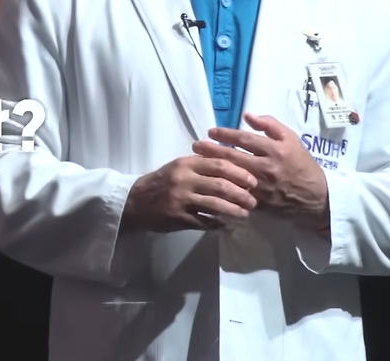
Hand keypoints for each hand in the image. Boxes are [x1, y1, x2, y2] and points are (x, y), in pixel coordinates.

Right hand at [121, 155, 257, 233]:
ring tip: (245, 215)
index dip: (240, 173)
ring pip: (215, 204)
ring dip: (234, 211)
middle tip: (253, 201)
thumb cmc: (162, 181)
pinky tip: (226, 226)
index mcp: (186, 163)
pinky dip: (218, 224)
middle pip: (221, 185)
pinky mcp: (178, 217)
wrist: (135, 201)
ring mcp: (181, 199)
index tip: (252, 181)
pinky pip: (204, 221)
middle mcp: (184, 179)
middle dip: (241, 194)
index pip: (219, 164)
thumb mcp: (179, 166)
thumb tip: (232, 165)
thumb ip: (202, 164)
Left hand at [196, 113, 329, 231]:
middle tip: (196, 145)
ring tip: (198, 162)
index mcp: (276, 150)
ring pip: (233, 176)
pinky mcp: (260, 203)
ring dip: (214, 168)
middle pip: (234, 157)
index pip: (245, 139)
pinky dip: (223, 189)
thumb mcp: (291, 139)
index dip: (226, 134)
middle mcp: (267, 168)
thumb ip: (270, 125)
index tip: (211, 131)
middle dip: (212, 150)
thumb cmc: (301, 164)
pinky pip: (237, 195)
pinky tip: (210, 184)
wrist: (314, 196)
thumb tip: (247, 116)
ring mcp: (262, 187)